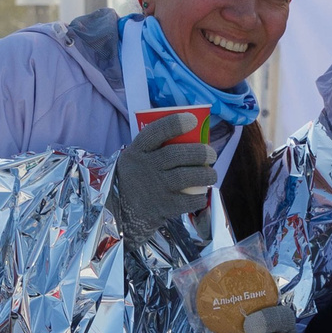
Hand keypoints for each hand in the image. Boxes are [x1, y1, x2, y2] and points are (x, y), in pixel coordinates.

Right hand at [110, 113, 213, 245]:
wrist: (119, 213)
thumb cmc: (136, 178)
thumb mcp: (136, 159)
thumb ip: (156, 149)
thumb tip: (193, 136)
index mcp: (137, 151)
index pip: (155, 132)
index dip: (175, 124)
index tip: (192, 119)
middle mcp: (144, 167)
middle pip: (175, 155)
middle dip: (199, 152)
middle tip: (211, 154)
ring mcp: (153, 188)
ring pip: (185, 177)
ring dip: (205, 175)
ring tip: (212, 175)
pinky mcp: (162, 207)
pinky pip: (187, 201)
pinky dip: (199, 197)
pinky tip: (202, 194)